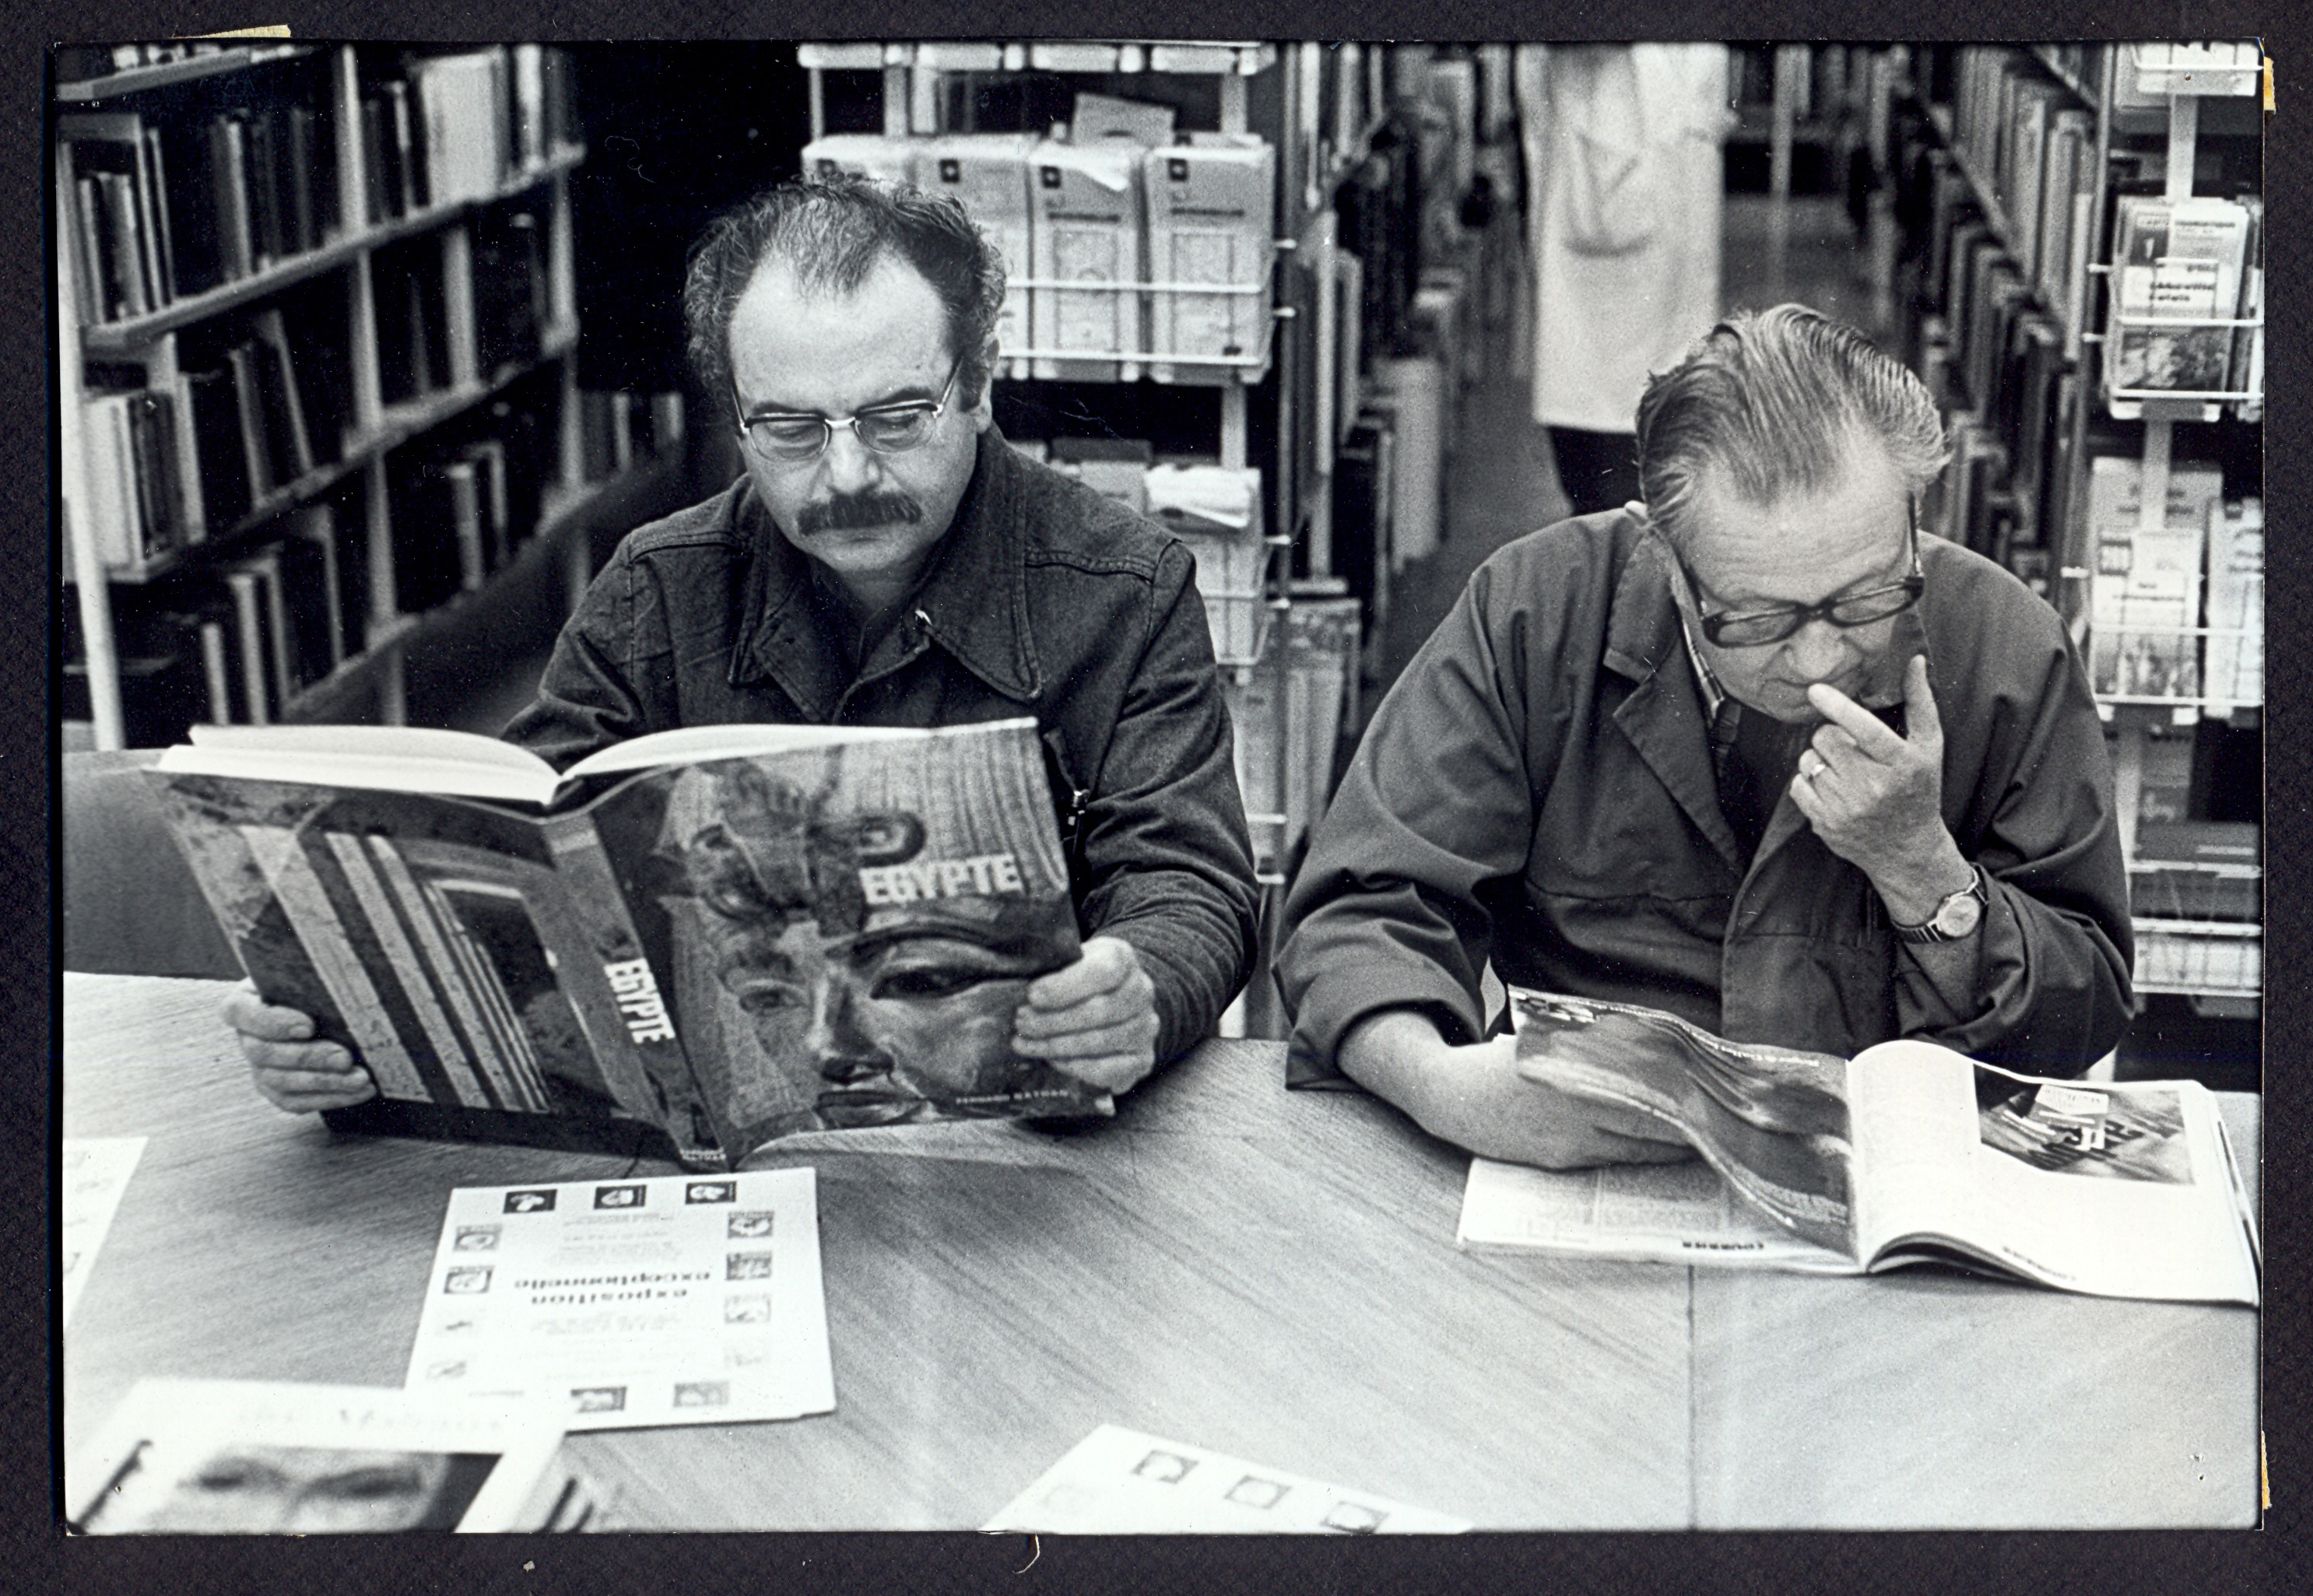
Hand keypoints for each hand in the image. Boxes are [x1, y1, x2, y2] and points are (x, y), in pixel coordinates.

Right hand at [223, 981, 377, 1112]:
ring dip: (324, 1082)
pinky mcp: (278, 1089)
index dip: (272, 1023)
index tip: (308, 1025)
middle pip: (264, 1053)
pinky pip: (296, 1101)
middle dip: (308, 1058)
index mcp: (246, 1001)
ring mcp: (260, 1066)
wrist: (334, 1006)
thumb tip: (345, 970)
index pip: (240, 1012)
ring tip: (361, 1079)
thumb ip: (322, 971)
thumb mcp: (317, 970)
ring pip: (280, 1082)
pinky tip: (360, 1091)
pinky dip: (330, 1098)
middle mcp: (247, 1036)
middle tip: (345, 1057)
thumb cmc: (323, 981)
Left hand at [1010, 935, 1159, 1093]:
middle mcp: (1142, 991)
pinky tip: (1051, 1060)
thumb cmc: (1076, 978)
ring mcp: (1146, 1027)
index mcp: (1123, 958)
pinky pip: (1109, 1069)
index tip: (1032, 996)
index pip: (1104, 971)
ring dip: (1057, 1045)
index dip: (1065, 986)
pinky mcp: (1142, 1059)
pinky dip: (1076, 1067)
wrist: (1110, 999)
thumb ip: (1048, 969)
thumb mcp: (1065, 961)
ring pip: (1103, 1041)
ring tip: (1024, 1043)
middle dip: (1053, 1020)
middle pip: (1101, 1010)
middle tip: (1021, 1023)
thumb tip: (1013, 987)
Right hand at [1342, 1012, 1692, 1170]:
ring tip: (1702, 1141)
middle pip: (1648, 1130)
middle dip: (1688, 1132)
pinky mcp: (1558, 1163)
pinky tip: (1656, 1148)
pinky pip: (1608, 1160)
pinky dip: (1636, 1153)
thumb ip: (1599, 1047)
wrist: (1451, 1097)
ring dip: (1668, 1147)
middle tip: (1724, 1131)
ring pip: (1633, 1150)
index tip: (1718, 1106)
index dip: (1686, 1107)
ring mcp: (1567, 1146)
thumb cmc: (1505, 1060)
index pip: (1647, 1098)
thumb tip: (1654, 1046)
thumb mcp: (1551, 1042)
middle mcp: (1576, 1117)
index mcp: (1576, 1081)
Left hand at [1793, 653, 1971, 918]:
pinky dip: (1809, 780)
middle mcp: (1873, 787)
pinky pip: (1797, 785)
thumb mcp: (1930, 747)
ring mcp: (1846, 808)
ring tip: (1844, 768)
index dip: (1837, 707)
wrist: (1908, 849)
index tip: (1815, 690)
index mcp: (1902, 764)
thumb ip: (1920, 702)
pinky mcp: (1825, 824)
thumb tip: (1914, 660)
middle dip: (1833, 735)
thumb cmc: (1919, 789)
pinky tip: (1831, 787)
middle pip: (1826, 739)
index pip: (1864, 729)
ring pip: (1808, 759)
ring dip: (1820, 758)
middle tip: (1851, 747)